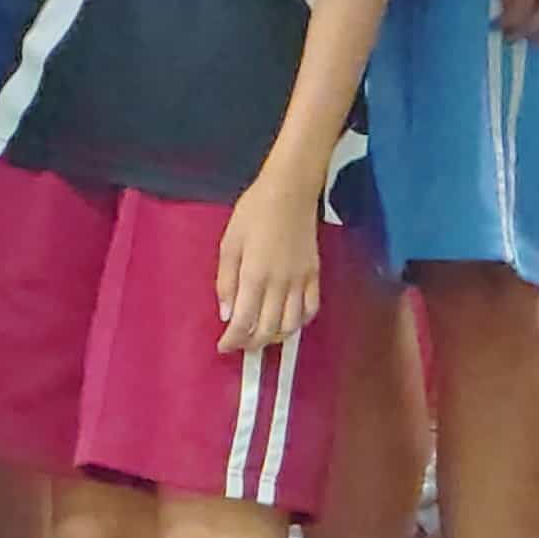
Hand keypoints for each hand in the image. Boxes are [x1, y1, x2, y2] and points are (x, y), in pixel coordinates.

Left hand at [215, 174, 324, 357]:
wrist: (290, 191)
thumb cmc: (254, 212)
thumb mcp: (229, 243)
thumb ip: (226, 281)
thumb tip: (226, 314)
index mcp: (254, 275)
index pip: (243, 322)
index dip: (232, 340)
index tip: (223, 346)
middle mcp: (280, 284)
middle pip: (267, 330)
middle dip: (251, 344)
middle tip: (239, 343)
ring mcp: (301, 281)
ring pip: (291, 326)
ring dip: (274, 337)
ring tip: (261, 335)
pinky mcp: (315, 275)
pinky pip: (311, 310)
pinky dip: (299, 323)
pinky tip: (287, 322)